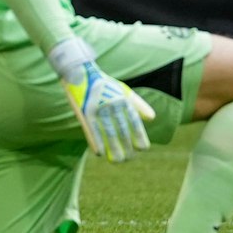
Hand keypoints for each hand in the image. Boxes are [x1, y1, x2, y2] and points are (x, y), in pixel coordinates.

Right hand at [50, 37, 154, 162]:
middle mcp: (112, 104)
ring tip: (117, 161)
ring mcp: (98, 108)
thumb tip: (152, 118)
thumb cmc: (104, 83)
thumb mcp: (124, 90)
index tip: (142, 149)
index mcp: (123, 99)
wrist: (80, 71)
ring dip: (113, 149)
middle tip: (129, 159)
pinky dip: (95, 142)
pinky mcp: (84, 111)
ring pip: (108, 133)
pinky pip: (91, 130)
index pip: (134, 122)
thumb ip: (138, 104)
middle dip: (127, 147)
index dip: (139, 136)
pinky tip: (99, 153)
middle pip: (122, 131)